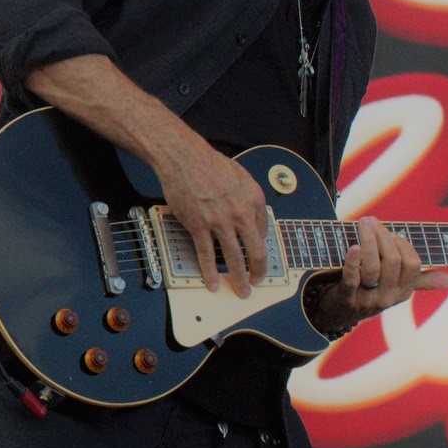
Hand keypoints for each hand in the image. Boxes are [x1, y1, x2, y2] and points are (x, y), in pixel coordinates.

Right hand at [156, 133, 268, 296]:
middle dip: (258, 271)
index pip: (263, 232)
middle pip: (256, 251)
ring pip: (234, 258)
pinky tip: (212, 282)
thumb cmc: (208, 163)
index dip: (260, 247)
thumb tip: (250, 214)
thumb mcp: (240, 176)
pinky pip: (207, 255)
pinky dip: (210, 272)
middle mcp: (241, 213)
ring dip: (239, 278)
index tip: (257, 256)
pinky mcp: (200, 226)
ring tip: (241, 290)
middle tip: (257, 281)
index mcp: (254, 200)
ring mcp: (220, 222)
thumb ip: (248, 197)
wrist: (184, 158)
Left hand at [311, 216, 447, 330]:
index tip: (391, 233)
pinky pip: (351, 278)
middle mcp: (388, 297)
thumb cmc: (371, 291)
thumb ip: (421, 281)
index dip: (403, 245)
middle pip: (392, 261)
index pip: (413, 264)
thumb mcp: (397, 288)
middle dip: (383, 236)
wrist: (340, 314)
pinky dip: (352, 261)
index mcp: (403, 291)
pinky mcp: (346, 297)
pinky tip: (353, 246)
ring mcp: (367, 298)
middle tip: (371, 220)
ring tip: (363, 223)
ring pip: (372, 267)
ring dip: (368, 241)